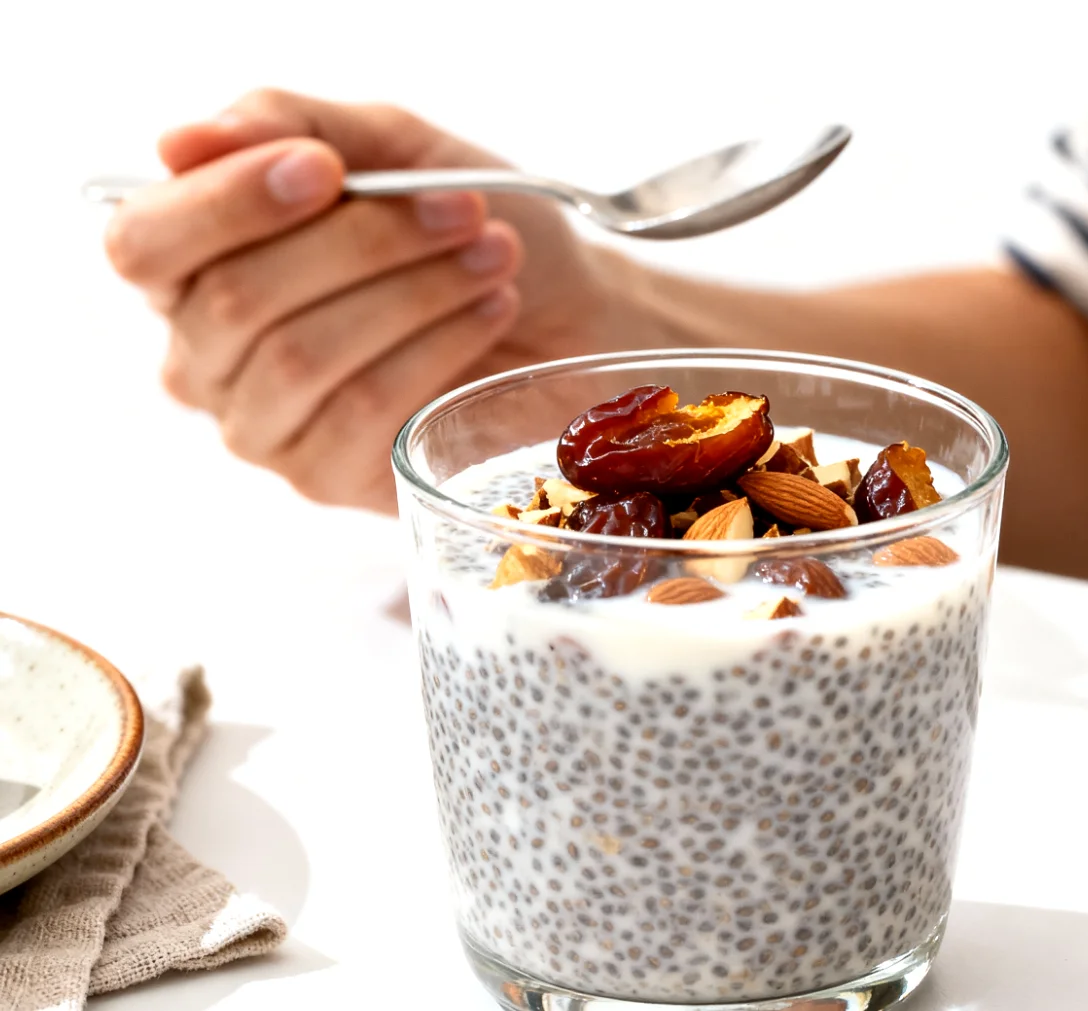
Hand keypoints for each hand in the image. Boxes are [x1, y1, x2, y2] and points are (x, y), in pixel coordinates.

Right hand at [102, 89, 632, 512]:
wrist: (571, 310)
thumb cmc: (469, 223)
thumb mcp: (390, 144)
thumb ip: (287, 123)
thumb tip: (181, 142)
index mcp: (191, 260)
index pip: (145, 240)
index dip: (226, 203)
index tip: (327, 171)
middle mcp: (202, 349)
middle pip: (234, 299)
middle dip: (362, 243)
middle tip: (463, 210)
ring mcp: (256, 422)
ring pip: (301, 356)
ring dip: (413, 294)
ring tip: (494, 256)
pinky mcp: (322, 475)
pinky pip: (361, 410)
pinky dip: (436, 349)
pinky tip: (490, 312)